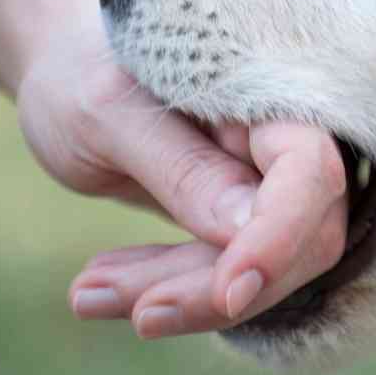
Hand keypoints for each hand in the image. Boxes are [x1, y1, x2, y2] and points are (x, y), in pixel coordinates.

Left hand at [16, 18, 347, 336]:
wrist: (66, 71)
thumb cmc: (81, 71)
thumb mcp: (107, 114)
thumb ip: (181, 168)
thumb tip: (247, 231)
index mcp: (265, 91)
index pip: (309, 170)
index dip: (280, 236)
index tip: (228, 292)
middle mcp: (281, 137)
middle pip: (298, 236)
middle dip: (212, 283)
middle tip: (111, 303)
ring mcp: (266, 180)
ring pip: (260, 267)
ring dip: (179, 294)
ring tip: (84, 293)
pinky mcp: (239, 218)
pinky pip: (223, 270)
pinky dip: (165, 288)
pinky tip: (97, 288)